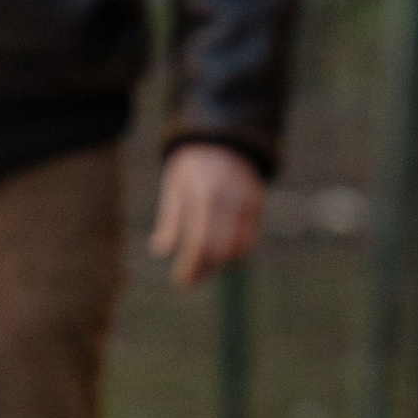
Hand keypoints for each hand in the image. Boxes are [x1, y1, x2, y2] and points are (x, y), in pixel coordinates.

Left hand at [149, 141, 264, 289]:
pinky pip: (250, 239)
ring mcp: (248, 203)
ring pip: (240, 249)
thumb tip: (160, 251)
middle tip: (188, 280)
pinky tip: (220, 257)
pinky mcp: (258, 206)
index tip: (180, 281)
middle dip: (204, 270)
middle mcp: (229, 201)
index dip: (191, 266)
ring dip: (221, 265)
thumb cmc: (192, 164)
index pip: (201, 242)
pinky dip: (236, 254)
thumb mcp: (175, 186)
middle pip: (221, 250)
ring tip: (202, 269)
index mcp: (205, 195)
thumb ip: (170, 220)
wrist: (225, 136)